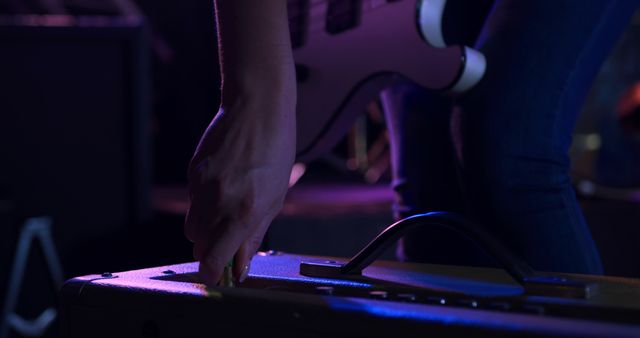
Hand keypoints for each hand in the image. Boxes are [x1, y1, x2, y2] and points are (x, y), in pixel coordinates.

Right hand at [185, 99, 294, 285]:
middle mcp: (218, 202)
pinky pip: (192, 202)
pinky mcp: (192, 173)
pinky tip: (224, 186)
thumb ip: (254, 235)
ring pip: (192, 226)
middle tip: (231, 239)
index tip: (216, 276)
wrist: (257, 108)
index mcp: (244, 211)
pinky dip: (204, 205)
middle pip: (199, 245)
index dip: (212, 273)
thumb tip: (241, 266)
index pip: (213, 258)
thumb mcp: (275, 198)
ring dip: (206, 229)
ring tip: (228, 210)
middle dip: (211, 249)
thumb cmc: (276, 151)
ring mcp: (201, 186)